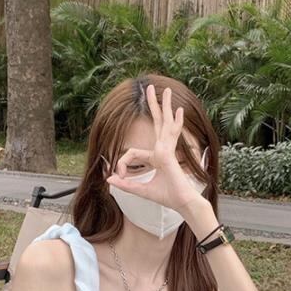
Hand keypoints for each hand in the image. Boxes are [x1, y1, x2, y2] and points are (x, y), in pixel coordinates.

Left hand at [104, 84, 204, 212]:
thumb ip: (125, 185)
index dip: (122, 164)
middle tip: (150, 87)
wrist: (181, 203)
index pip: (133, 152)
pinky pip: (171, 135)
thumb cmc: (166, 197)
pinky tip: (179, 110)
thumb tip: (109, 180)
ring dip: (163, 106)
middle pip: (157, 123)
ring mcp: (167, 150)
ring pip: (164, 123)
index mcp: (157, 157)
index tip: (118, 176)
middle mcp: (163, 150)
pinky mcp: (168, 154)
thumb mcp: (140, 190)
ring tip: (164, 90)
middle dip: (154, 106)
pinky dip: (175, 123)